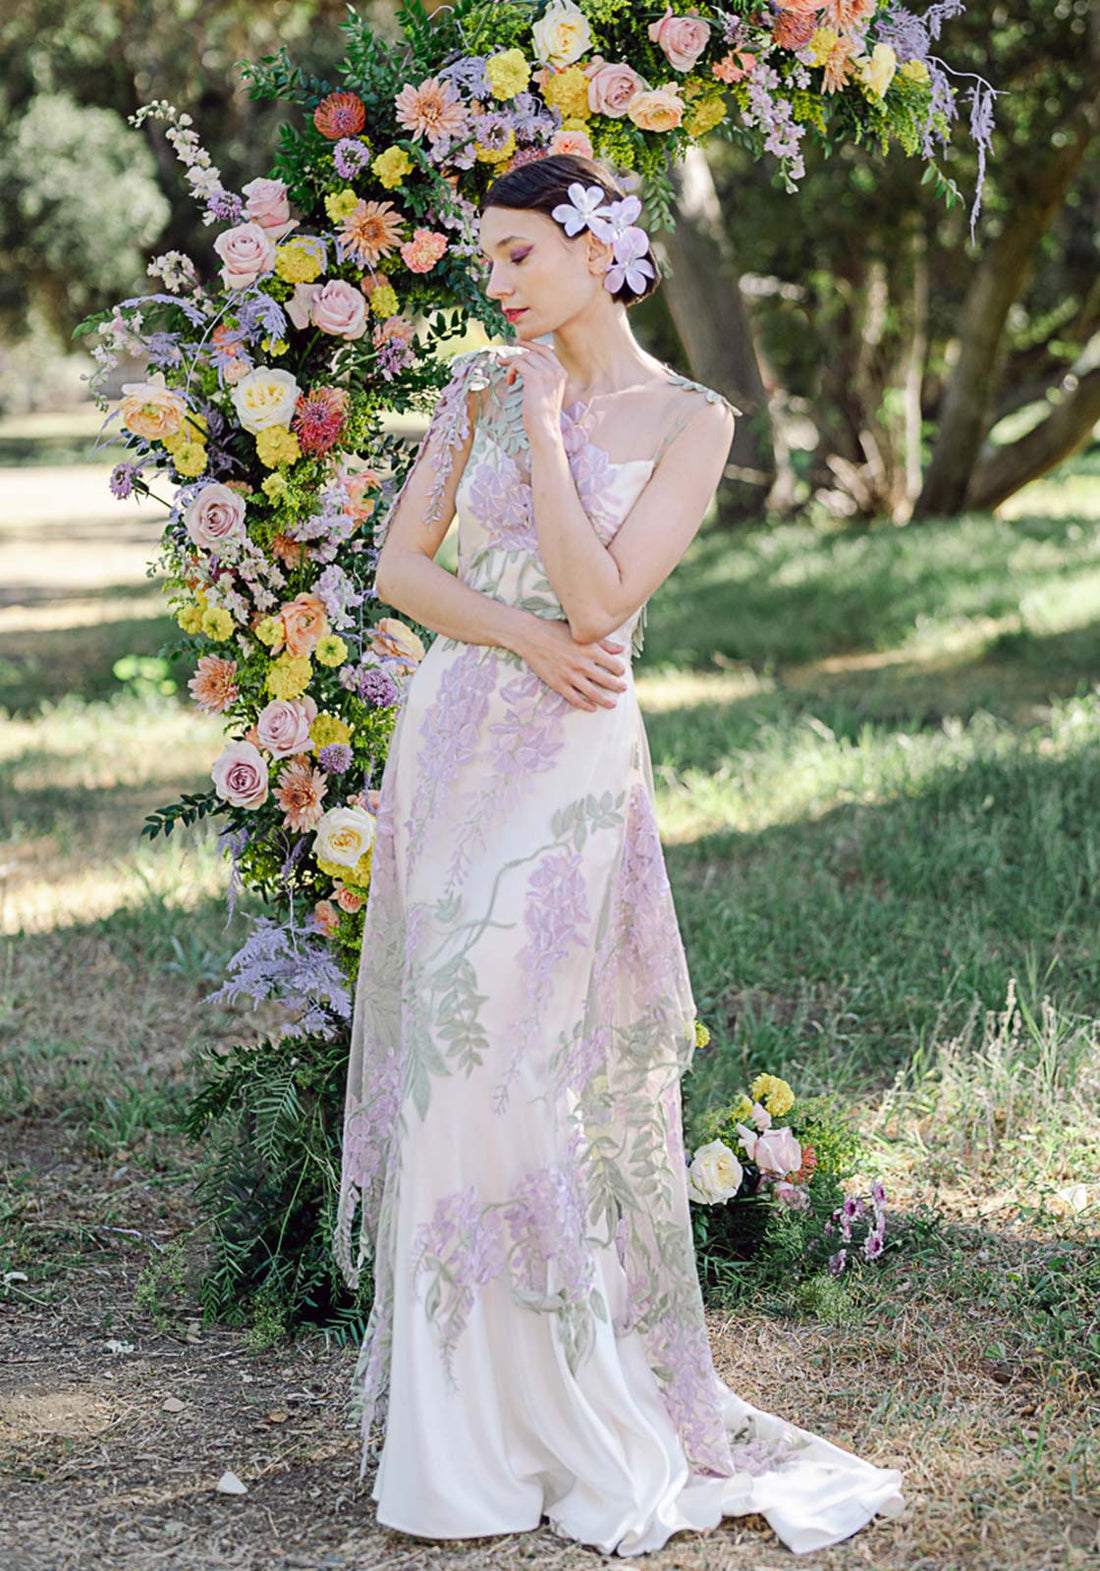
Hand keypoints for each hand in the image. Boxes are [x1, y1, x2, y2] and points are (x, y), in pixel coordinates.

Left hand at [498, 338, 568, 447]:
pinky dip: (510, 371)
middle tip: (502, 360)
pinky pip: (518, 364)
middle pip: (533, 352)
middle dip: (516, 354)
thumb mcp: (547, 393)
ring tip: (510, 380)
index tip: (519, 343)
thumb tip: (524, 364)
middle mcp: (556, 370)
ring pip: (524, 357)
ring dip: (512, 366)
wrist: (544, 428)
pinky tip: (510, 382)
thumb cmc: (542, 416)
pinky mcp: (534, 376)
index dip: (532, 345)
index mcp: (562, 373)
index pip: (546, 351)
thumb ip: (542, 377)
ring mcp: (547, 372)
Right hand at [513, 617, 628, 711]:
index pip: (614, 665)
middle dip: (617, 686)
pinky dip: (585, 705)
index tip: (620, 672)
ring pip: (593, 693)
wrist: (530, 636)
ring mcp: (570, 676)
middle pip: (607, 681)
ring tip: (613, 704)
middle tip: (622, 689)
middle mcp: (582, 664)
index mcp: (590, 650)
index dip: (620, 670)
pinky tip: (592, 708)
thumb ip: (603, 642)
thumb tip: (621, 649)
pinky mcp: (558, 684)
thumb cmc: (555, 630)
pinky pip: (575, 699)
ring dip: (605, 700)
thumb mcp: (580, 633)